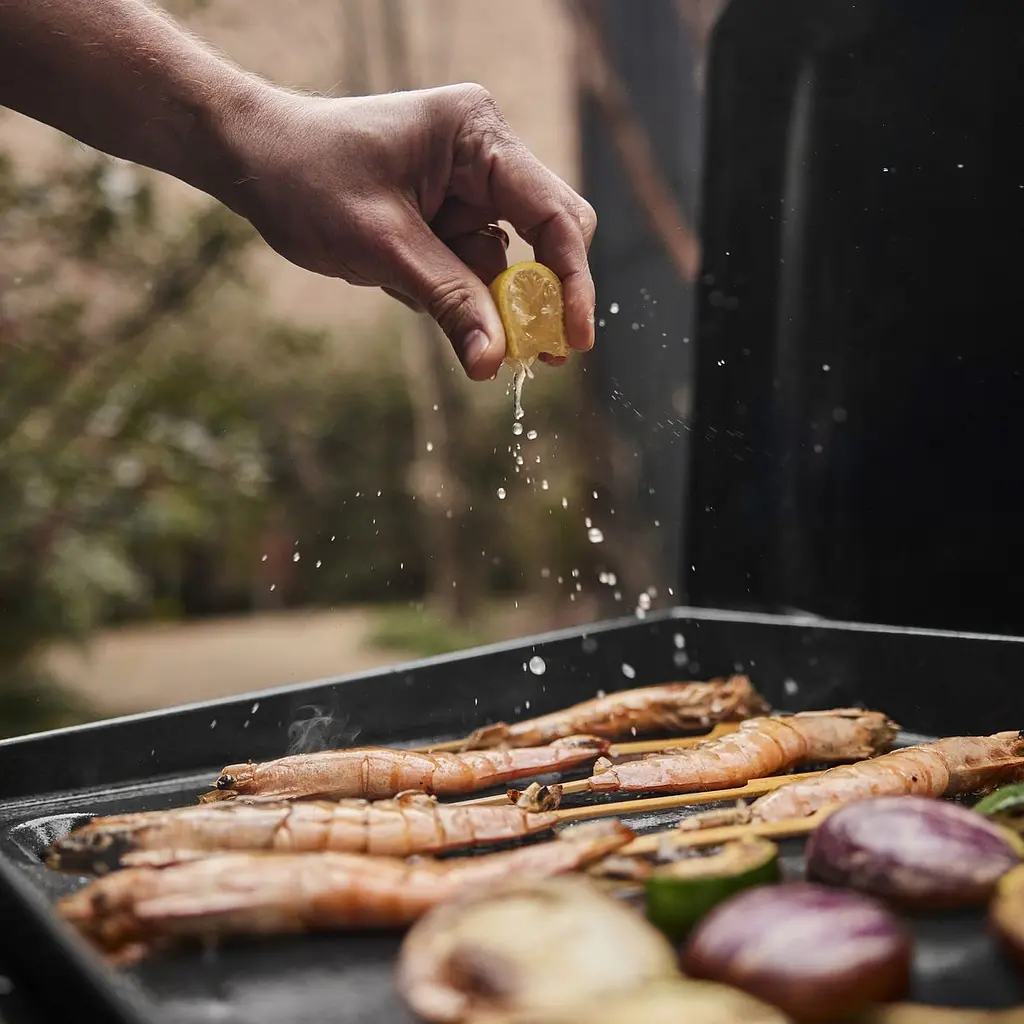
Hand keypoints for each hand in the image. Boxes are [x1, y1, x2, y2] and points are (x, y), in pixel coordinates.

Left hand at [219, 83, 596, 379]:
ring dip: (485, 307)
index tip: (573, 340)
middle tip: (535, 358)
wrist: (255, 162)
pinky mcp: (449, 223)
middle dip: (537, 300)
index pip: (553, 213)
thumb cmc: (309, 177)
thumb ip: (448, 301)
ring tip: (421, 299)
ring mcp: (469, 192)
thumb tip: (494, 363)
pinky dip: (455, 301)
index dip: (572, 281)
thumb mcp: (383, 245)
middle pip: (546, 239)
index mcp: (478, 136)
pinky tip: (403, 283)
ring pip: (507, 268)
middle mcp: (485, 159)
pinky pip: (474, 276)